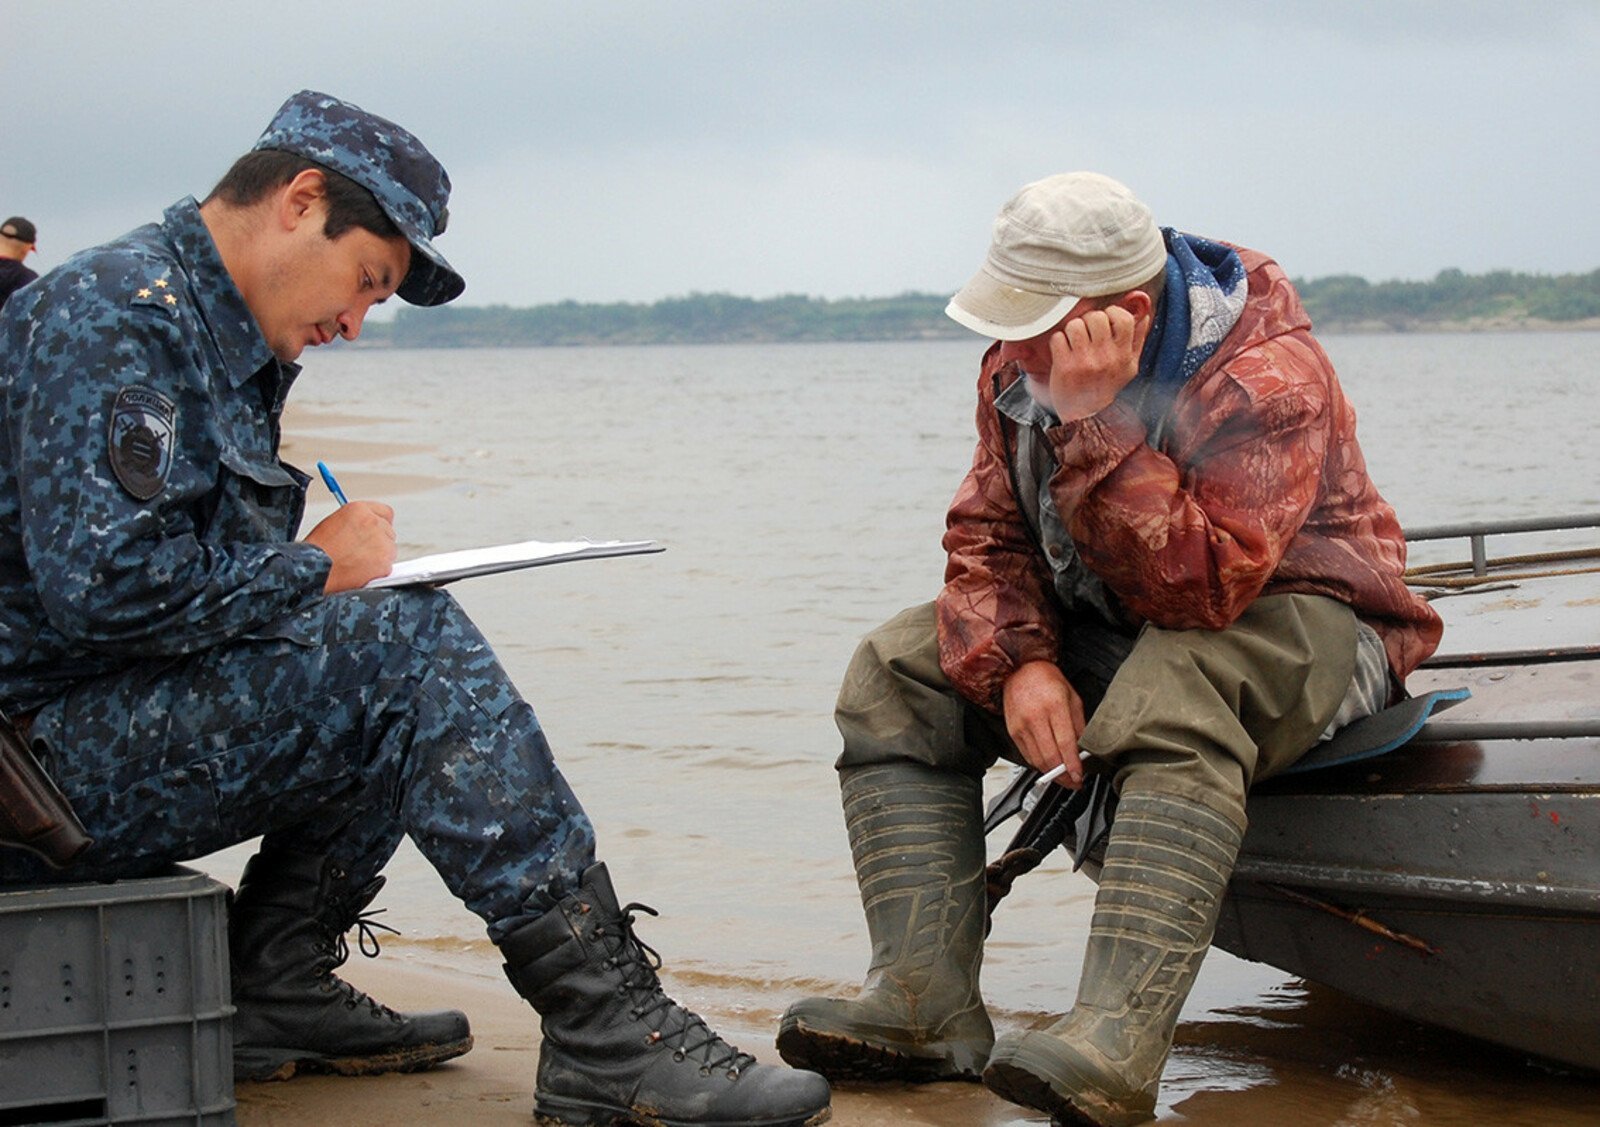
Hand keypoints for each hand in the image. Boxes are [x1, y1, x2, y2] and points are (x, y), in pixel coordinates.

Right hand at [304, 500, 395, 592]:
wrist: (313, 570)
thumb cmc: (317, 550)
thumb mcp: (334, 523)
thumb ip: (355, 522)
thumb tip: (367, 527)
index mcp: (359, 510)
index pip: (385, 512)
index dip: (379, 524)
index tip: (375, 532)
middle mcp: (373, 522)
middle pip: (388, 532)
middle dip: (378, 542)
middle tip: (361, 552)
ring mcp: (381, 542)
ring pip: (390, 549)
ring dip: (379, 556)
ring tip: (356, 562)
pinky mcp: (384, 561)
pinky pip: (388, 566)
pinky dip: (378, 571)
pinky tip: (360, 571)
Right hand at [1001, 660, 1087, 787]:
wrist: (1020, 670)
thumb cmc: (1048, 681)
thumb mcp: (1072, 697)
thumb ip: (1079, 725)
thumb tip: (1083, 750)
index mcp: (1054, 706)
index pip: (1065, 743)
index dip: (1073, 764)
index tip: (1079, 777)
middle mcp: (1035, 717)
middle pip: (1050, 756)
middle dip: (1064, 775)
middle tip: (1074, 782)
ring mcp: (1021, 725)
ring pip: (1037, 760)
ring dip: (1052, 774)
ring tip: (1063, 777)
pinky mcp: (1013, 731)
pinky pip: (1027, 756)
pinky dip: (1039, 765)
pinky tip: (1049, 766)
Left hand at [1046, 304, 1151, 419]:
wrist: (1086, 416)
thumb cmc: (1107, 389)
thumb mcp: (1129, 368)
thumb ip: (1137, 341)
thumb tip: (1144, 315)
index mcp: (1123, 355)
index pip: (1123, 319)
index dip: (1113, 313)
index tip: (1107, 319)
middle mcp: (1105, 357)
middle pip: (1096, 317)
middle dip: (1089, 320)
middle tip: (1086, 331)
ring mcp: (1084, 361)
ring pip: (1075, 324)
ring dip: (1072, 330)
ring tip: (1074, 341)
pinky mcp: (1064, 366)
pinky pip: (1058, 337)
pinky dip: (1058, 342)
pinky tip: (1063, 351)